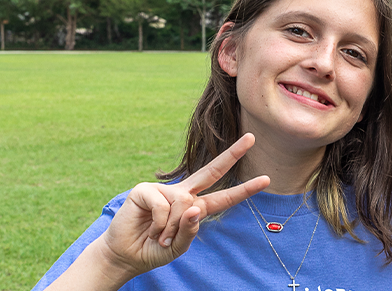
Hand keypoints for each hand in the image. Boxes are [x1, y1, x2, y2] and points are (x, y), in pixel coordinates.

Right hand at [98, 133, 269, 274]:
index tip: (266, 179)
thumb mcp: (178, 246)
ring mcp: (164, 190)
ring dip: (172, 227)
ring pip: (184, 203)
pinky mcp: (144, 190)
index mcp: (195, 208)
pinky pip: (163, 204)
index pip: (224, 197)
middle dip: (233, 154)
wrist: (125, 255)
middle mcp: (183, 194)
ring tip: (159, 235)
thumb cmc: (154, 249)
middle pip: (212, 171)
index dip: (244, 190)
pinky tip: (149, 226)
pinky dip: (159, 222)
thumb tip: (194, 208)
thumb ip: (190, 231)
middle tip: (252, 137)